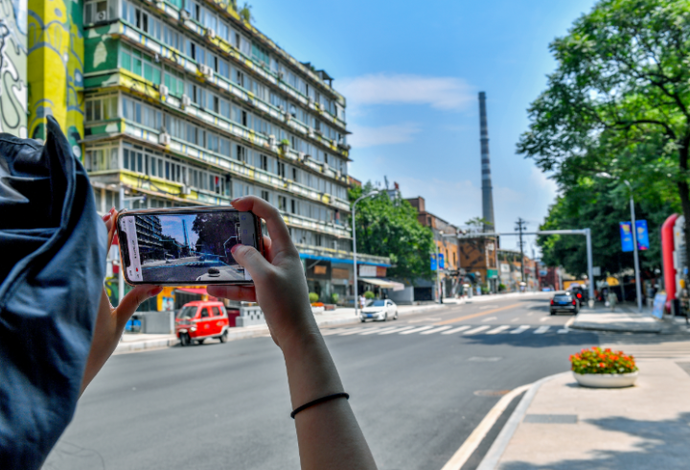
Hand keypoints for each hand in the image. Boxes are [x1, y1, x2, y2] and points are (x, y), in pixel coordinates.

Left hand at [80, 209, 161, 393]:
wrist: (69, 370)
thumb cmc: (92, 349)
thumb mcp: (119, 321)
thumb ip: (136, 298)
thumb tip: (156, 283)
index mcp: (90, 287)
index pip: (97, 250)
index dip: (106, 230)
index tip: (113, 214)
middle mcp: (77, 285)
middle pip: (87, 249)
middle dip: (98, 231)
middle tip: (111, 216)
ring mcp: (70, 290)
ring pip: (80, 258)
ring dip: (93, 244)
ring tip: (104, 230)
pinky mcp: (67, 298)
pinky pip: (78, 272)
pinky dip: (88, 259)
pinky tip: (95, 255)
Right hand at [207, 196, 317, 349]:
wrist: (295, 336)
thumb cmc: (286, 305)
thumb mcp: (265, 278)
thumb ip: (249, 259)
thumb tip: (237, 249)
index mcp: (285, 250)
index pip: (271, 217)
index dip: (254, 205)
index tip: (233, 204)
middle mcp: (280, 259)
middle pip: (257, 240)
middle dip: (237, 239)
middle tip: (218, 237)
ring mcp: (274, 275)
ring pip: (248, 263)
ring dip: (230, 266)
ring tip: (210, 265)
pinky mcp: (267, 290)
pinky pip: (246, 283)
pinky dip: (231, 285)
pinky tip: (212, 288)